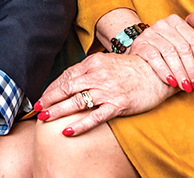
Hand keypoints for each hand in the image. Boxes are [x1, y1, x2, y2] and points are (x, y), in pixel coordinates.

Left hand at [34, 52, 175, 135]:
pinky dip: (80, 124)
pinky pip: (95, 116)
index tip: (42, 96)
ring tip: (45, 118)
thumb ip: (89, 70)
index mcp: (93, 62)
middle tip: (37, 108)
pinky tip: (68, 130)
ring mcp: (108, 90)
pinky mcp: (118, 105)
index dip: (52, 87)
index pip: (67, 75)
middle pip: (67, 88)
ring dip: (58, 110)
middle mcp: (98, 75)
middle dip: (49, 99)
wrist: (156, 73)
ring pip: (77, 101)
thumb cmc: (130, 68)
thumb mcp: (107, 62)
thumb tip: (69, 81)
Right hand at [129, 12, 193, 91]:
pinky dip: (164, 71)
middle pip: (183, 48)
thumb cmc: (168, 46)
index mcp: (175, 21)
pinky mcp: (139, 44)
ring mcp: (149, 33)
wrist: (142, 52)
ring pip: (170, 52)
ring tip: (185, 86)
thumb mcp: (181, 38)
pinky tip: (171, 82)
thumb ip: (193, 28)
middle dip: (191, 69)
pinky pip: (154, 57)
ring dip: (180, 72)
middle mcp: (161, 24)